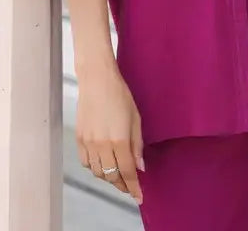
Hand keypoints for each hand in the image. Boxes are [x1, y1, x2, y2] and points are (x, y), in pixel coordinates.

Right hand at [76, 63, 143, 204]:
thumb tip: (140, 166)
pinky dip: (95, 168)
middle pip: (111, 176)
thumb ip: (137, 144)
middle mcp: (102, 145)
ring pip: (97, 172)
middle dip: (122, 185)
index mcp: (119, 140)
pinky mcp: (79, 139)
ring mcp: (88, 143)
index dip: (134, 187)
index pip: (127, 172)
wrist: (97, 81)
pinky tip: (103, 163)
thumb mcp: (136, 118)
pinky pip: (86, 163)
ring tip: (118, 175)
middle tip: (130, 186)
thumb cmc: (120, 95)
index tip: (139, 196)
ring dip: (108, 177)